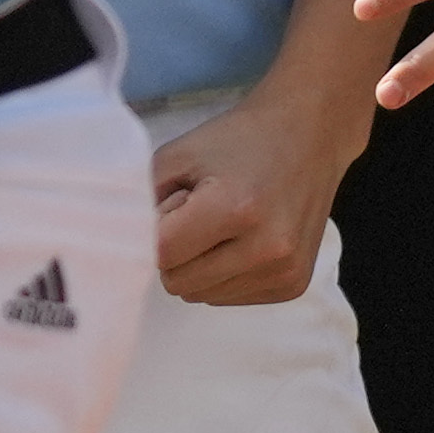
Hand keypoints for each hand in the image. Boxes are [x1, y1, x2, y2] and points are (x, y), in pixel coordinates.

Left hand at [147, 75, 359, 307]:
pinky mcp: (293, 285)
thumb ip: (143, 200)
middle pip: (178, 283)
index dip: (156, 232)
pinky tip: (243, 240)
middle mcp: (266, 247)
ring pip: (202, 296)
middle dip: (176, 252)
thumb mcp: (179, 155)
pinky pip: (230, 297)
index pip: (162, 255)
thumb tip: (123, 246)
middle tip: (199, 214)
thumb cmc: (239, 139)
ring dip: (200, 266)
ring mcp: (283, 271)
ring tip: (223, 225)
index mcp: (235, 209)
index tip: (175, 205)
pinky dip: (225, 274)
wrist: (310, 135)